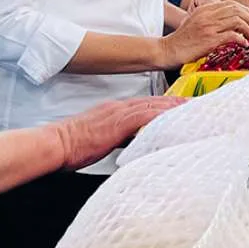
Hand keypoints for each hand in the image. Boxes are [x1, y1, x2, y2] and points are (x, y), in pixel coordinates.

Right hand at [49, 96, 186, 170]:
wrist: (55, 143)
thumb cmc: (71, 145)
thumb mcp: (98, 137)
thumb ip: (116, 135)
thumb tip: (131, 141)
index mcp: (114, 110)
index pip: (145, 104)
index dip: (163, 104)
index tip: (179, 106)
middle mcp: (118, 108)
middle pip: (153, 102)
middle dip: (174, 103)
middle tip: (193, 104)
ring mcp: (118, 114)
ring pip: (152, 106)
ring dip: (172, 106)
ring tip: (190, 107)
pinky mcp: (117, 123)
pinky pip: (144, 116)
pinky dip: (159, 114)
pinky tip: (172, 115)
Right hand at [159, 0, 248, 66]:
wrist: (168, 50)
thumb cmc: (183, 39)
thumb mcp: (195, 20)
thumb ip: (210, 16)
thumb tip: (230, 19)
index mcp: (205, 9)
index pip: (230, 3)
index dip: (245, 9)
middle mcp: (208, 15)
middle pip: (236, 10)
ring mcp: (209, 27)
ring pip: (237, 21)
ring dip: (247, 29)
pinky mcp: (210, 40)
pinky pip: (232, 36)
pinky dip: (242, 40)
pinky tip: (243, 44)